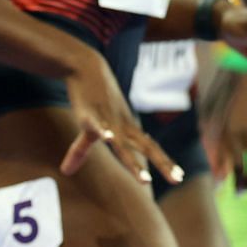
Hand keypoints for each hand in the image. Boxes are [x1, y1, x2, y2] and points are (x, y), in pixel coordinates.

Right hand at [62, 53, 183, 186]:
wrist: (85, 66)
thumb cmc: (92, 97)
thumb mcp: (87, 126)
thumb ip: (80, 151)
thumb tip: (66, 172)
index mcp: (126, 128)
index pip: (150, 147)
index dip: (164, 161)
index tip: (180, 177)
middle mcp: (121, 125)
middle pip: (145, 147)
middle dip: (161, 164)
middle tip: (178, 180)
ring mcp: (107, 119)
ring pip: (121, 143)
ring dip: (132, 161)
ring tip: (145, 180)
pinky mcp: (88, 111)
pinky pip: (96, 123)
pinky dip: (102, 130)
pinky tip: (107, 138)